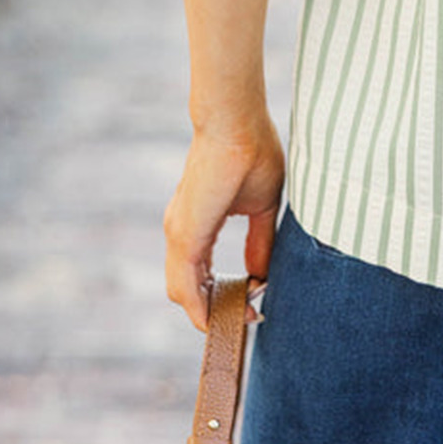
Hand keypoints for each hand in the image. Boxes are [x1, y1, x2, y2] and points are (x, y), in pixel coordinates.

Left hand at [164, 116, 284, 330]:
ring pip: (183, 293)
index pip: (202, 274)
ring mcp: (179, 233)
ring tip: (241, 320)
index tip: (252, 303)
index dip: (225, 294)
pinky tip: (220, 317)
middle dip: (217, 311)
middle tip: (248, 318)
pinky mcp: (185, 234)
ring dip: (209, 313)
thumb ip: (260, 241)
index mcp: (197, 224)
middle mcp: (181, 231)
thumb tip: (261, 274)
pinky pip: (186, 286)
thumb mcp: (263, 206)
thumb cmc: (252, 152)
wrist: (237, 123)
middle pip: (188, 290)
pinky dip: (201, 307)